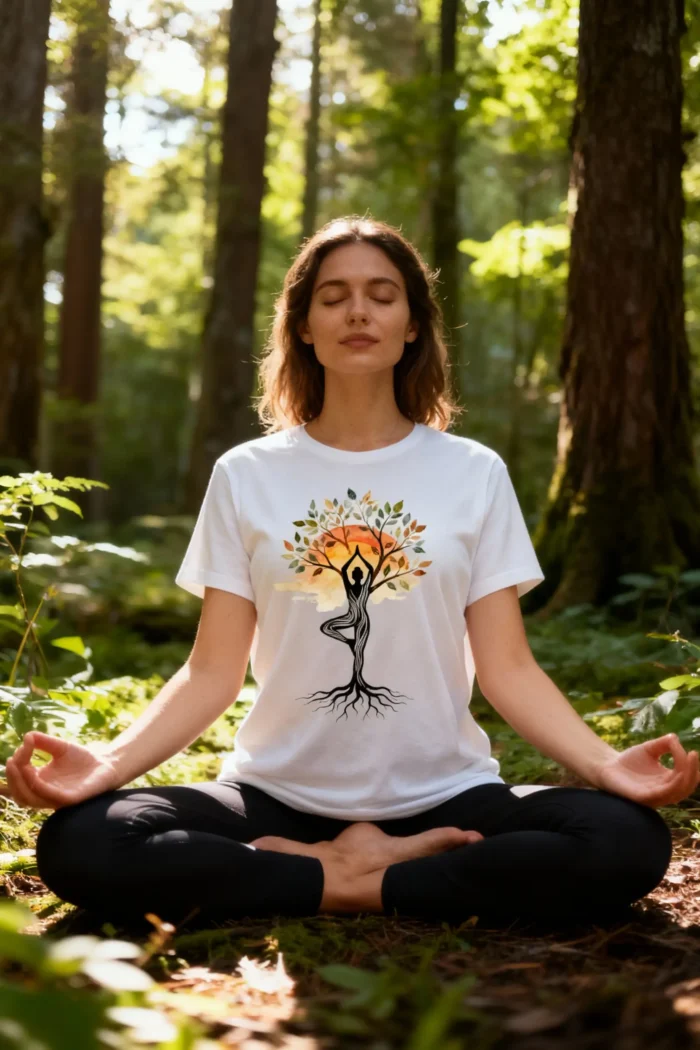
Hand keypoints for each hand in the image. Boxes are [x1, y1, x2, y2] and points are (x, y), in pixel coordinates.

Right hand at [3, 731, 120, 810]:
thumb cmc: (82, 758)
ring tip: (19, 764)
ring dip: (20, 782)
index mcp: (41, 782)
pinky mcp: (69, 799)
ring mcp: (56, 798)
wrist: (107, 764)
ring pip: (29, 799)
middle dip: (12, 777)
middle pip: (19, 793)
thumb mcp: (60, 747)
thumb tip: (27, 736)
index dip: (17, 762)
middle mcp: (45, 793)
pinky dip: (37, 785)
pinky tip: (33, 771)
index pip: (20, 777)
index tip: (25, 742)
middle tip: (11, 760)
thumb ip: (43, 742)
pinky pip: (48, 796)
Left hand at [595, 733, 699, 807]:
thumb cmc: (629, 760)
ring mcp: (654, 797)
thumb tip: (675, 737)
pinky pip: (662, 795)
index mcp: (668, 782)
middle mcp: (664, 792)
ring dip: (686, 777)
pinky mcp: (642, 798)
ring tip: (687, 759)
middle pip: (686, 787)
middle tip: (694, 754)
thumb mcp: (650, 749)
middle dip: (693, 771)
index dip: (692, 766)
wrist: (607, 765)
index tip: (692, 751)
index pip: (687, 777)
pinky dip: (672, 786)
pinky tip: (676, 773)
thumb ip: (664, 744)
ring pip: (677, 792)